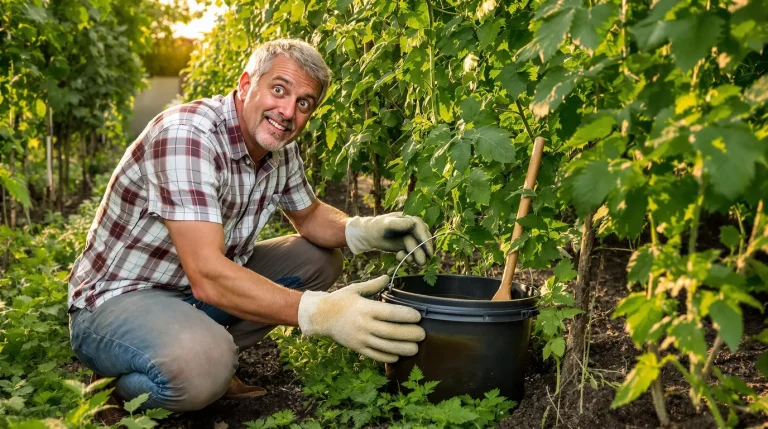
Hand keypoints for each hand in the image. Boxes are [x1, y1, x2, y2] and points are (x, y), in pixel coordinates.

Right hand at [297, 275, 425, 362]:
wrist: (320, 317)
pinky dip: (387, 357)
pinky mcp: (357, 348)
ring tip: (415, 348)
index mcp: (365, 308)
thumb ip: (373, 285)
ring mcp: (360, 338)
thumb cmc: (340, 300)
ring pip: (385, 346)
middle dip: (409, 334)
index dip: (406, 315)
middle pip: (390, 332)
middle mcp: (364, 324)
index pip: (390, 313)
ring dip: (402, 348)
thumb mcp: (355, 289)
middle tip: (423, 334)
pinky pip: (374, 355)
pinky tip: (398, 356)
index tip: (418, 316)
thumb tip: (387, 277)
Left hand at [345, 212, 433, 265]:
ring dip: (415, 257)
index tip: (429, 252)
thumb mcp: (386, 224)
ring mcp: (410, 238)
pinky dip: (408, 258)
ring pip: (418, 249)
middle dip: (422, 253)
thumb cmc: (376, 226)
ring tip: (406, 261)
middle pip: (423, 241)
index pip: (422, 229)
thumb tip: (412, 223)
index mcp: (410, 219)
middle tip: (420, 264)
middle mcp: (413, 229)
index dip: (426, 241)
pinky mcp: (406, 247)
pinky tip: (398, 257)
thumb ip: (398, 223)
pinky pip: (412, 254)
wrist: (369, 235)